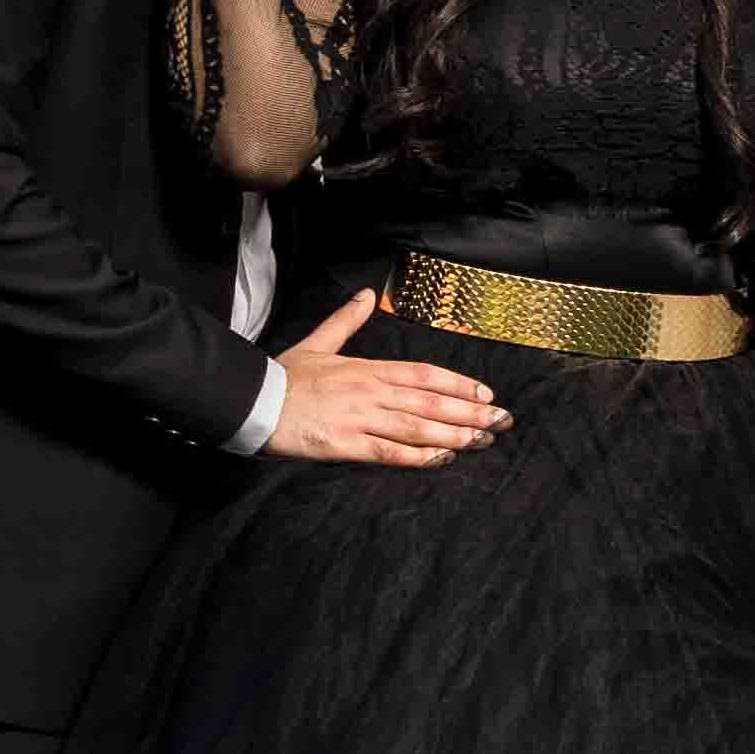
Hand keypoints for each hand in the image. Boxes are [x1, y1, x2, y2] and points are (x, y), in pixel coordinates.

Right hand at [260, 291, 501, 466]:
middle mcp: (371, 391)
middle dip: (471, 412)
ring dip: (455, 434)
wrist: (252, 401)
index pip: (425, 374)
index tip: (487, 394)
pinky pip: (390, 451)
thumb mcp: (317, 343)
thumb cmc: (284, 376)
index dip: (459, 385)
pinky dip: (419, 456)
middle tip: (502, 422)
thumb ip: (346, 321)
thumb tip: (367, 295)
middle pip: (431, 401)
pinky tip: (443, 458)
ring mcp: (359, 418)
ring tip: (483, 440)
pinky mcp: (345, 444)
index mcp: (368, 368)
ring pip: (418, 426)